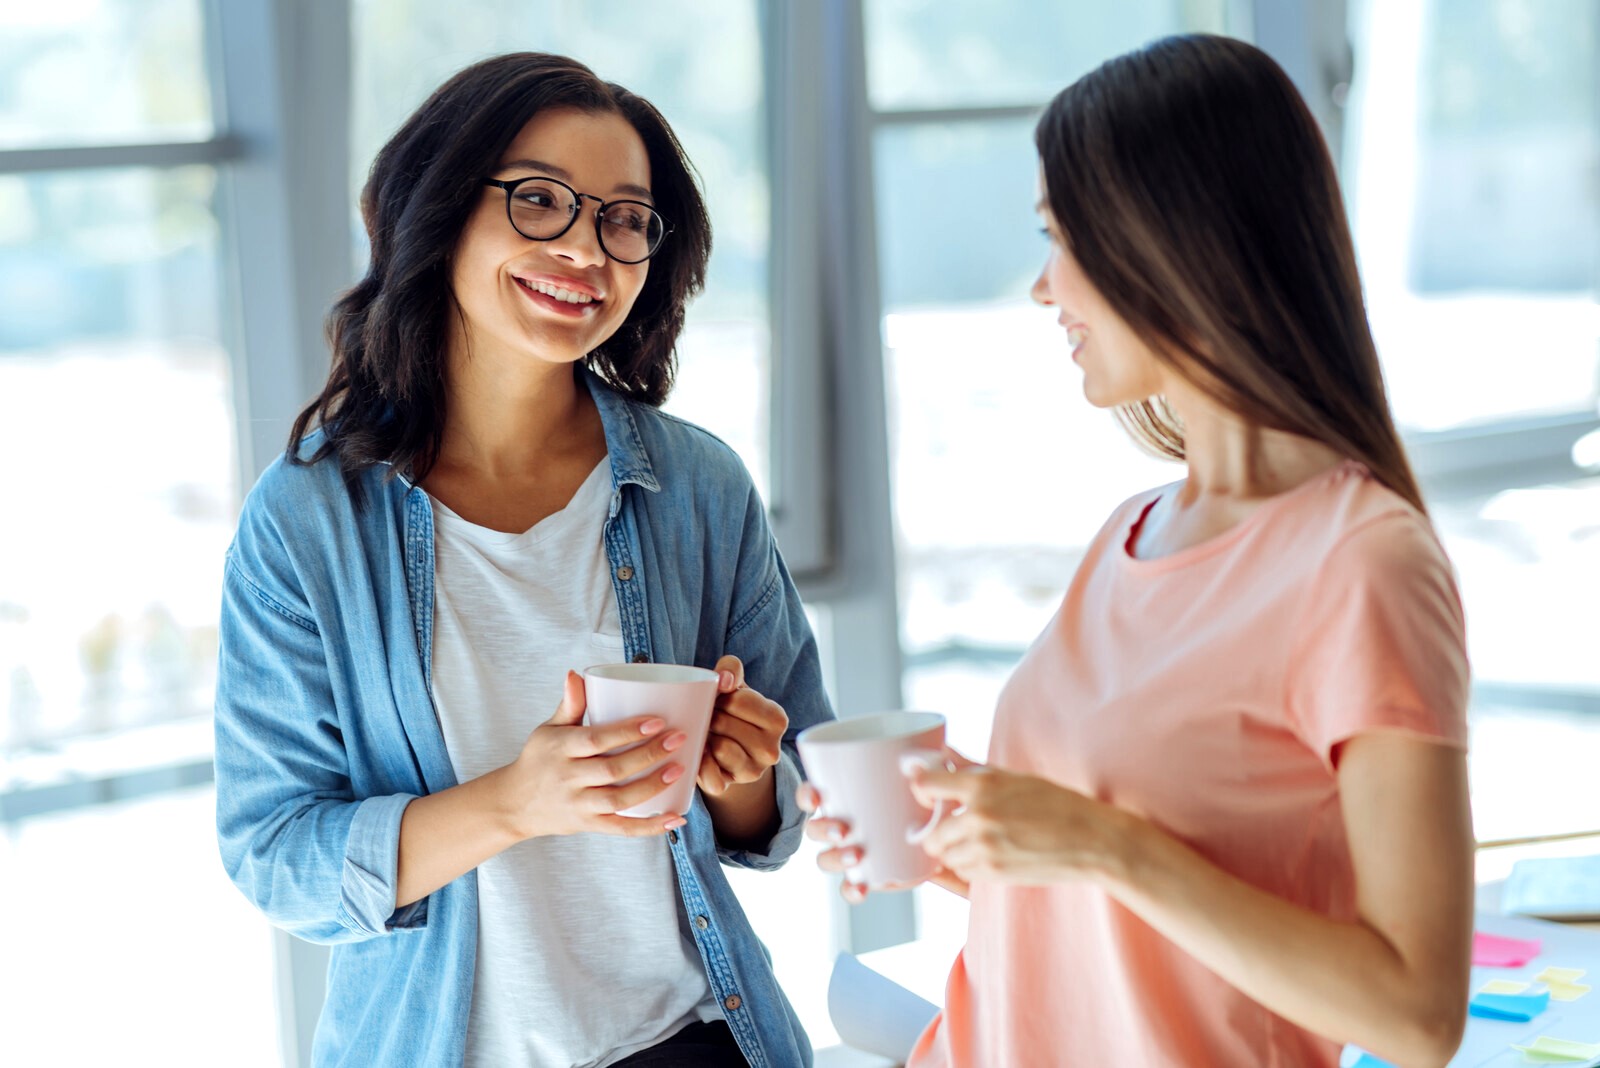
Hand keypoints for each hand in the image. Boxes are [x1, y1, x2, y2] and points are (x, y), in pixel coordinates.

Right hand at [500, 670, 690, 838]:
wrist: (515, 803)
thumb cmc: (539, 760)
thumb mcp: (548, 730)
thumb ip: (569, 704)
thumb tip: (576, 674)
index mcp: (560, 749)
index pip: (596, 740)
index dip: (627, 731)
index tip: (657, 721)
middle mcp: (568, 779)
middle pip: (612, 769)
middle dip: (648, 755)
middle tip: (678, 739)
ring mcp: (579, 805)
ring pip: (618, 800)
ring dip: (651, 787)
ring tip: (679, 770)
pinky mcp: (588, 825)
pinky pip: (621, 829)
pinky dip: (650, 827)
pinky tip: (676, 818)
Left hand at [695, 655, 787, 795]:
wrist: (728, 754)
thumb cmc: (731, 712)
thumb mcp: (735, 686)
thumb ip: (731, 669)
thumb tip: (724, 680)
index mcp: (777, 719)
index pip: (740, 700)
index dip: (720, 697)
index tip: (718, 700)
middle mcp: (771, 749)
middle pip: (724, 722)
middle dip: (709, 716)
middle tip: (708, 718)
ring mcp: (753, 771)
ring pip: (719, 747)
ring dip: (704, 738)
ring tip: (706, 734)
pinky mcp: (733, 787)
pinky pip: (712, 779)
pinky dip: (701, 765)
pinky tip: (701, 755)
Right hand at [796, 746, 978, 902]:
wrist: (959, 834)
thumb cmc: (938, 794)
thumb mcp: (937, 777)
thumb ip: (932, 767)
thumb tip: (915, 764)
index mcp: (849, 795)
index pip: (815, 792)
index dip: (807, 795)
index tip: (817, 797)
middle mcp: (844, 822)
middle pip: (815, 828)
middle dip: (822, 829)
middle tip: (844, 830)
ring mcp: (853, 850)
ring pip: (826, 857)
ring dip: (834, 858)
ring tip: (857, 855)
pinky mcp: (869, 874)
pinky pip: (850, 886)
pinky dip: (851, 889)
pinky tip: (862, 887)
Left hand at [909, 762, 1121, 885]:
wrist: (1090, 840)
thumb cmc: (1054, 803)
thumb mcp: (1013, 777)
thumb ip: (971, 767)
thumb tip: (941, 754)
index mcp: (982, 785)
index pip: (926, 785)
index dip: (922, 790)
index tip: (926, 793)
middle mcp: (978, 816)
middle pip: (930, 832)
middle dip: (937, 831)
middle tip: (950, 825)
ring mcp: (984, 848)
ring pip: (944, 856)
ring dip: (952, 851)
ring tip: (974, 841)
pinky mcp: (993, 873)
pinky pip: (962, 872)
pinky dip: (968, 866)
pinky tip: (987, 855)